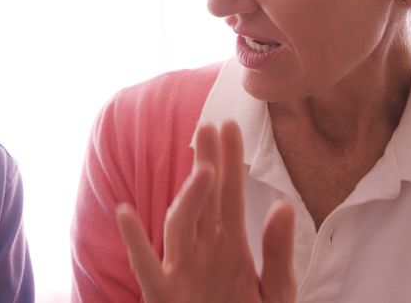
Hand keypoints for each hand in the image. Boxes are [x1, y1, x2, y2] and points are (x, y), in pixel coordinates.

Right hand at [116, 121, 296, 302]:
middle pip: (204, 200)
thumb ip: (278, 253)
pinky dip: (134, 241)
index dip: (231, 161)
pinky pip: (147, 266)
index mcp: (231, 248)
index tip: (231, 125)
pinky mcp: (165, 295)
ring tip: (203, 171)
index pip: (230, 196)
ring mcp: (182, 271)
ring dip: (190, 198)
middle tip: (210, 125)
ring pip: (181, 226)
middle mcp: (203, 252)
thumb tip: (284, 206)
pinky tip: (126, 214)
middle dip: (208, 164)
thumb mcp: (275, 293)